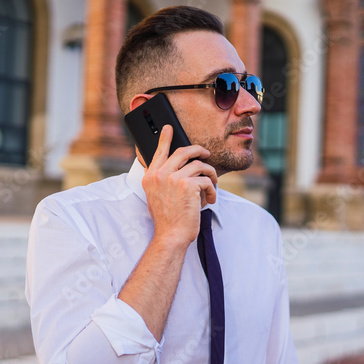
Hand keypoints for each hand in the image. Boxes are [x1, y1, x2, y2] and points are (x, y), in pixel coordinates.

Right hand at [141, 124, 217, 248]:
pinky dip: (212, 190)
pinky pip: (207, 180)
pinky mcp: (188, 185)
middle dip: (199, 150)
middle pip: (183, 151)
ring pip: (200, 165)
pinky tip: (210, 200)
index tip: (169, 128)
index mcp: (150, 177)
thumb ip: (160, 181)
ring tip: (213, 185)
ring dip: (210, 175)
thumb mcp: (156, 197)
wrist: (171, 235)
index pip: (159, 152)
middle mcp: (160, 175)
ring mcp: (173, 178)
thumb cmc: (167, 220)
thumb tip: (171, 168)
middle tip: (207, 154)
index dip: (165, 139)